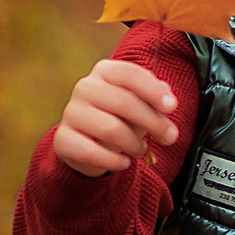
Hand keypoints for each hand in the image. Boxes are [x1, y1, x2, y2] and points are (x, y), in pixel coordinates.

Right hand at [52, 58, 181, 176]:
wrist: (87, 141)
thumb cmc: (121, 115)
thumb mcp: (140, 101)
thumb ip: (156, 96)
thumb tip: (168, 99)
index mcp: (105, 71)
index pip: (130, 74)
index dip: (153, 91)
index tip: (172, 107)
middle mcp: (85, 87)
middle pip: (125, 102)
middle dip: (153, 122)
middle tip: (170, 137)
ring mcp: (71, 113)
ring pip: (111, 129)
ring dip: (134, 144)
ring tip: (141, 149)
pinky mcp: (63, 139)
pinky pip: (92, 153)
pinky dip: (114, 161)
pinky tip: (124, 162)